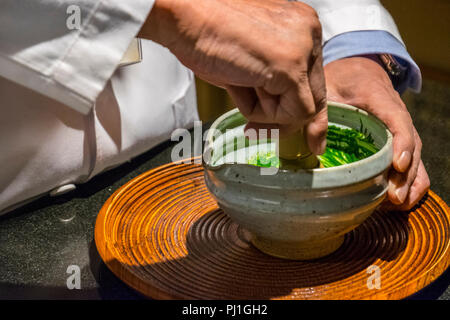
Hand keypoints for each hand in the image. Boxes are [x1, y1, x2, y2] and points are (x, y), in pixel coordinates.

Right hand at [139, 0, 327, 154]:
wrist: (183, 19)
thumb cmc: (207, 35)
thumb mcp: (251, 61)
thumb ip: (273, 83)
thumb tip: (283, 118)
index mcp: (302, 26)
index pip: (314, 81)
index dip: (302, 110)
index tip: (301, 133)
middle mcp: (309, 33)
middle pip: (314, 97)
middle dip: (285, 119)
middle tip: (255, 129)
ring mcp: (303, 49)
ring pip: (303, 109)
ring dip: (266, 111)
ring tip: (237, 82)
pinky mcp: (290, 68)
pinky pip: (292, 113)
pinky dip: (263, 114)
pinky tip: (240, 86)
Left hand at [324, 56, 429, 209]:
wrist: (356, 72)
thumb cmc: (342, 80)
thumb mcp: (327, 87)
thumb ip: (319, 112)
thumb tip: (312, 143)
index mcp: (383, 100)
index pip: (399, 122)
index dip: (402, 144)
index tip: (398, 165)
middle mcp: (398, 118)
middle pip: (413, 147)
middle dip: (407, 175)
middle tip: (393, 197)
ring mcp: (400, 132)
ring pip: (417, 158)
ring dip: (411, 183)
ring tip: (397, 204)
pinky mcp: (396, 143)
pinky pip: (411, 163)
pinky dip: (409, 182)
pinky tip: (397, 201)